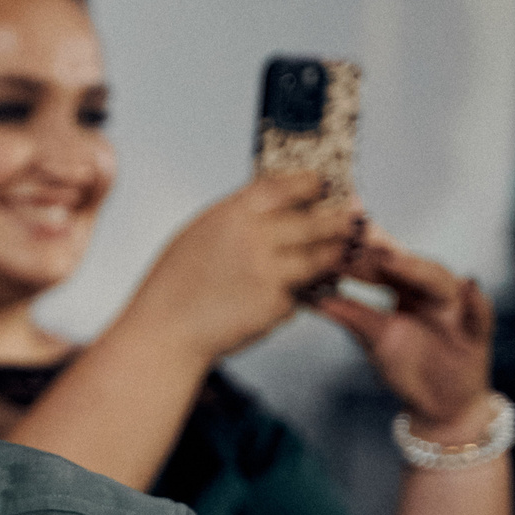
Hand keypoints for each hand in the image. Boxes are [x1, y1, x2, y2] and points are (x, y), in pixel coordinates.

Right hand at [121, 171, 362, 363]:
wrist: (166, 330)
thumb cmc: (175, 285)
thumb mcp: (200, 232)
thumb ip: (237, 217)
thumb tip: (272, 205)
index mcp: (233, 213)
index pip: (286, 186)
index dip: (311, 184)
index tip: (321, 185)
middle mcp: (255, 238)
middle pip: (316, 221)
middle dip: (337, 221)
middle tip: (348, 221)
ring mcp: (269, 272)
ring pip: (320, 258)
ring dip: (333, 255)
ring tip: (338, 254)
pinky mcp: (276, 303)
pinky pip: (300, 293)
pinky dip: (297, 295)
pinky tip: (284, 295)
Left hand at [312, 224, 494, 437]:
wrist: (438, 404)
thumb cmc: (407, 365)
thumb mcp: (373, 337)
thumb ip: (349, 313)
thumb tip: (310, 294)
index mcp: (406, 289)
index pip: (383, 264)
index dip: (360, 252)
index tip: (333, 238)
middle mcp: (432, 292)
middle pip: (411, 265)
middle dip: (384, 252)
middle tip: (357, 237)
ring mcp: (457, 309)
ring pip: (441, 282)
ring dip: (418, 269)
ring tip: (393, 259)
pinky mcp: (477, 333)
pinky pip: (481, 315)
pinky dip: (477, 301)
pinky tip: (469, 285)